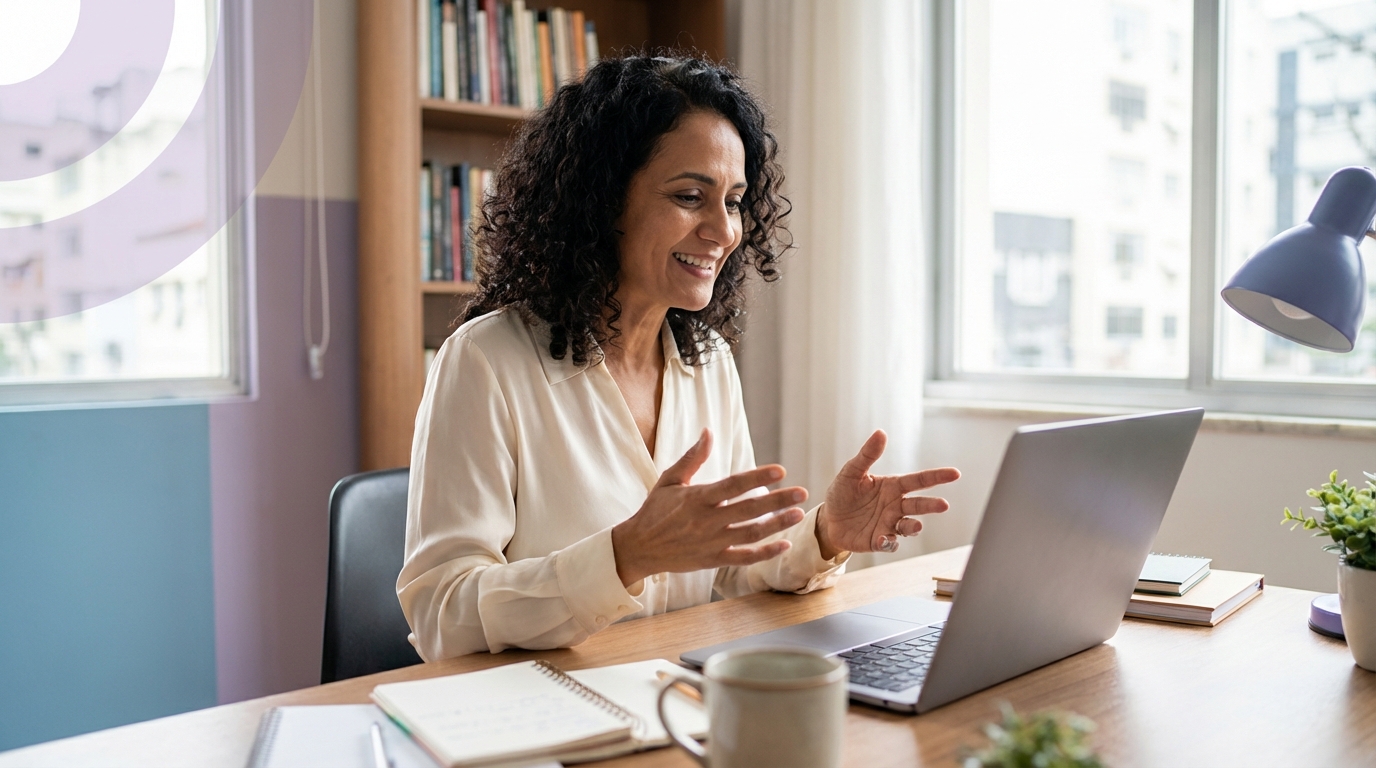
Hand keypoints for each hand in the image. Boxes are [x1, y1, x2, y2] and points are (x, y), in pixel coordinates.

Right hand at [611, 429, 808, 585]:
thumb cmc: (654, 511)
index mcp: (697, 498)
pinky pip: (743, 558)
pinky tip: (783, 544)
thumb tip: (708, 431)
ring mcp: (711, 542)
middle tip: (801, 492)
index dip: (758, 476)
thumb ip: (692, 457)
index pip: (733, 485)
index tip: (781, 470)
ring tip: (797, 514)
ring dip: (776, 524)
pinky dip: (764, 553)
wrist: (638, 547)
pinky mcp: (712, 560)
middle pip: (749, 509)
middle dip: (777, 500)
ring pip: (751, 533)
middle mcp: (707, 520)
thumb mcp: (670, 480)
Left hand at [816, 430, 959, 558]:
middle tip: (943, 505)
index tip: (955, 473)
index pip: (919, 480)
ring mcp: (889, 524)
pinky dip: (889, 543)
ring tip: (915, 526)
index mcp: (892, 487)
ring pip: (908, 526)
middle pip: (918, 505)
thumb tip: (881, 433)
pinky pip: (889, 543)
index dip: (937, 476)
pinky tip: (883, 540)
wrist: (828, 519)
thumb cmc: (843, 493)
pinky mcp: (879, 540)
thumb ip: (867, 455)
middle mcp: (896, 506)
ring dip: (913, 527)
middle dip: (931, 505)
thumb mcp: (852, 472)